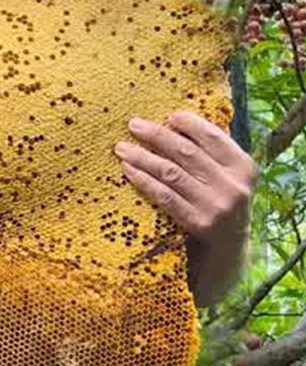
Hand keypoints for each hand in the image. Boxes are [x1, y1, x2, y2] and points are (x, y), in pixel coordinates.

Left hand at [116, 110, 253, 252]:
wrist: (228, 249)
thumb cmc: (219, 202)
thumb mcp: (225, 177)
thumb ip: (209, 154)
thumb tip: (172, 122)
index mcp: (244, 168)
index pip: (214, 137)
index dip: (190, 123)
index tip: (168, 115)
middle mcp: (234, 186)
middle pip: (188, 153)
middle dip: (157, 135)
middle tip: (133, 124)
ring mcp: (217, 206)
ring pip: (172, 172)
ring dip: (142, 157)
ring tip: (121, 147)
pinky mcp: (199, 223)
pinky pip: (164, 195)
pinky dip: (143, 180)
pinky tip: (128, 169)